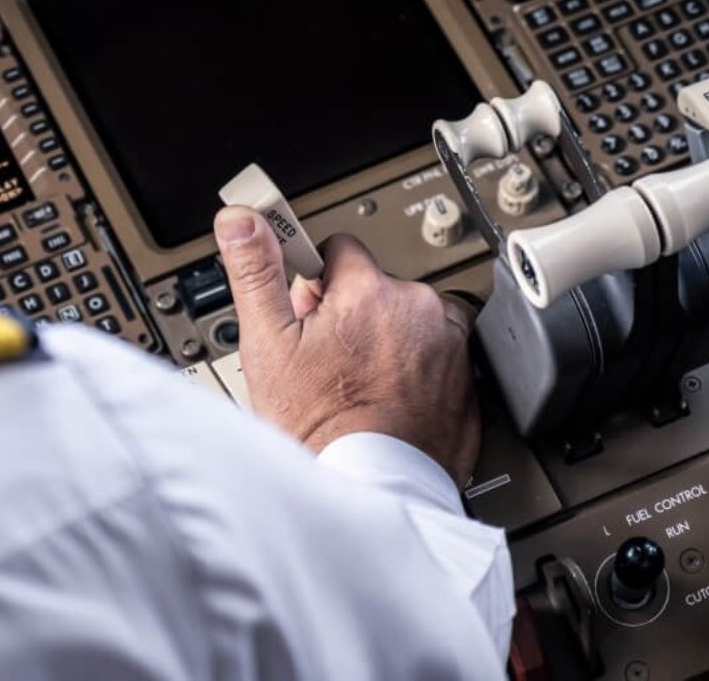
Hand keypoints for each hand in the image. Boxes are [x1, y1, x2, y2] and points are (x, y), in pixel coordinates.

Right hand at [214, 206, 479, 486]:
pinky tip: (389, 397)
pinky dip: (417, 368)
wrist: (371, 490)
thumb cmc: (319, 426)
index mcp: (368, 289)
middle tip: (329, 359)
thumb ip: (256, 271)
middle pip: (375, 287)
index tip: (311, 311)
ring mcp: (449, 342)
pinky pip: (437, 353)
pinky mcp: (467, 377)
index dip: (317, 283)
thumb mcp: (268, 344)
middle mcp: (417, 307)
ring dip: (388, 339)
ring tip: (360, 382)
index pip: (339, 250)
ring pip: (407, 319)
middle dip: (353, 313)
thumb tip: (241, 219)